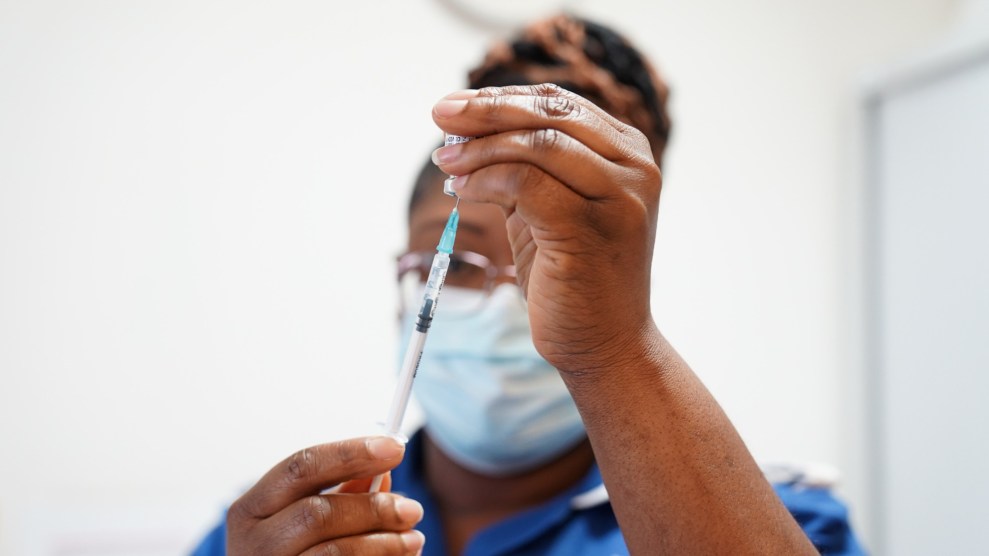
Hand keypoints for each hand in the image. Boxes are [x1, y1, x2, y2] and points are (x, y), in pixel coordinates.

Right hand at [226, 436, 424, 554]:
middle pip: (319, 513)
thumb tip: (383, 472)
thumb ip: (340, 495)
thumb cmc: (287, 553)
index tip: (394, 448)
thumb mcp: (301, 521)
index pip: (301, 467)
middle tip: (412, 509)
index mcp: (251, 510)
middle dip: (374, 508)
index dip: (350, 453)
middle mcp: (253, 543)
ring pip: (335, 552)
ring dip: (384, 543)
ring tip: (414, 539)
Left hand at [431, 84, 662, 373]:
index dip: (501, 97)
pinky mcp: (590, 228)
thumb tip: (464, 130)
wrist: (607, 345)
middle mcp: (634, 168)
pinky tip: (462, 189)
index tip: (455, 106)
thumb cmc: (575, 278)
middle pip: (548, 115)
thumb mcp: (550, 209)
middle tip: (440, 116)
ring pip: (536, 145)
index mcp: (628, 154)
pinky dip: (485, 180)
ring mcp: (619, 197)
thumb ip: (524, 168)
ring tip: (446, 162)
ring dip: (479, 148)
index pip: (558, 104)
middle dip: (484, 111)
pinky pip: (525, 183)